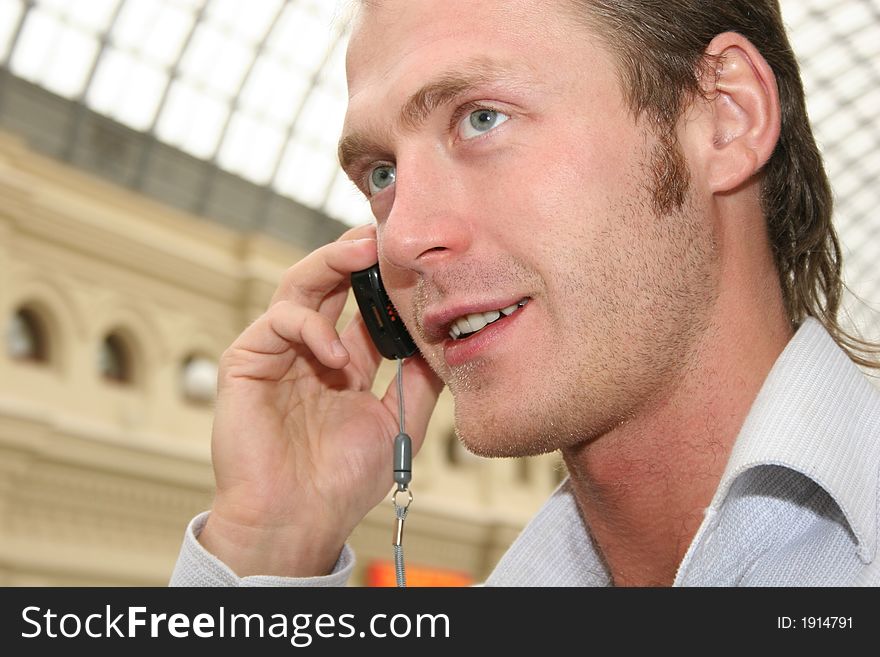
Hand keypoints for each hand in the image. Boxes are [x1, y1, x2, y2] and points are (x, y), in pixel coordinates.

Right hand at [198, 224, 442, 576]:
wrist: (298, 519)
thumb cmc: (341, 480)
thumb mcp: (395, 423)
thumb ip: (416, 381)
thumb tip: (445, 340)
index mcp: (344, 361)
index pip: (363, 304)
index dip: (385, 277)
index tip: (415, 254)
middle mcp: (310, 350)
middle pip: (331, 282)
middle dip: (356, 253)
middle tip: (384, 231)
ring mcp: (277, 353)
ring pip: (299, 286)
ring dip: (330, 263)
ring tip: (362, 252)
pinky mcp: (246, 362)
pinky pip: (277, 323)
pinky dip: (310, 327)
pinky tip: (336, 355)